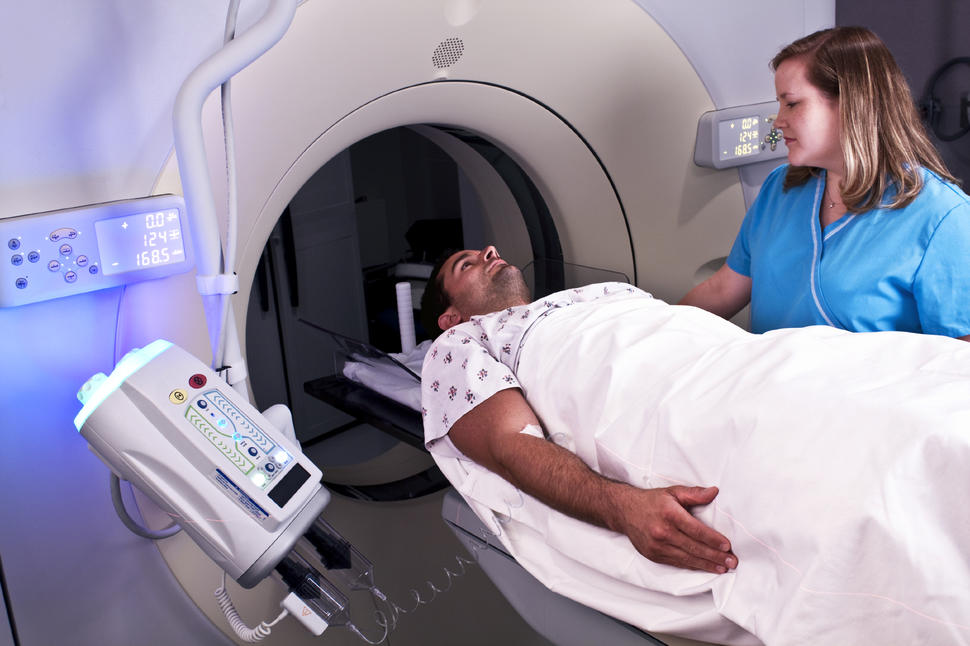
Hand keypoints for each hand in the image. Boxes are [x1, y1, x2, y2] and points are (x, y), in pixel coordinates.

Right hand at [616, 485, 736, 573]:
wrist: (624, 511)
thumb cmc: (651, 501)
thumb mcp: (673, 491)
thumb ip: (694, 493)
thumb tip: (714, 492)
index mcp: (670, 514)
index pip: (696, 530)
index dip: (713, 540)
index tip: (727, 546)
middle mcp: (663, 532)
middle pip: (694, 547)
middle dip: (715, 556)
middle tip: (732, 562)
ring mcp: (657, 546)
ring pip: (687, 559)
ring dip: (707, 565)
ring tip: (723, 568)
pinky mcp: (654, 555)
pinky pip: (677, 563)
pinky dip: (693, 566)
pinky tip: (705, 567)